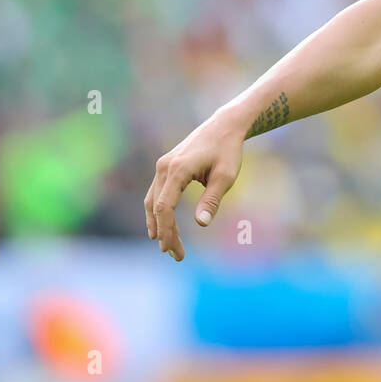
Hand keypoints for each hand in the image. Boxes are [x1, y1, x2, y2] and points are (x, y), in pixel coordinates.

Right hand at [144, 107, 245, 260]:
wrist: (224, 126)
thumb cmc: (228, 151)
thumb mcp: (226, 176)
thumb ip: (212, 200)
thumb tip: (202, 224)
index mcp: (178, 170)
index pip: (164, 207)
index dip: (167, 231)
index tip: (173, 250)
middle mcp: (164, 167)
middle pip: (156, 207)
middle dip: (164, 233)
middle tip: (176, 255)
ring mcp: (162, 166)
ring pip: (152, 201)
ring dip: (159, 224)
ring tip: (169, 246)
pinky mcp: (166, 166)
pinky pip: (156, 193)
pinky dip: (159, 211)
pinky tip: (164, 226)